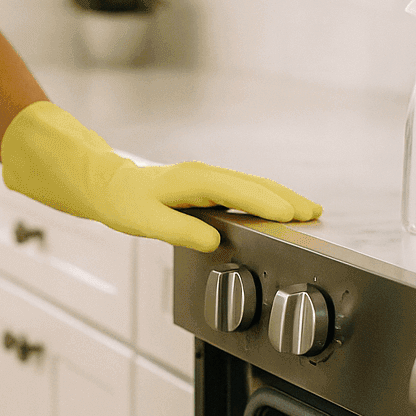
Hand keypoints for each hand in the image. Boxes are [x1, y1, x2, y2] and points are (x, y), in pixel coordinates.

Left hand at [0, 101, 321, 251]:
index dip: (268, 202)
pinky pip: (242, 189)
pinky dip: (263, 197)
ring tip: (305, 210)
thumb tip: (214, 241)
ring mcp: (205, 178)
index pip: (239, 190)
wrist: (100, 182)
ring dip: (279, 196)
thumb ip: (181, 231)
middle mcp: (203, 174)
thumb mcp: (144, 221)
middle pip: (254, 184)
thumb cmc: (119, 200)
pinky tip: (274, 209)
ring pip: (251, 184)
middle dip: (285, 197)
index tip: (292, 214)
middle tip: (314, 212)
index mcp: (192, 180)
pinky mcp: (204, 186)